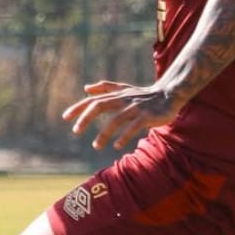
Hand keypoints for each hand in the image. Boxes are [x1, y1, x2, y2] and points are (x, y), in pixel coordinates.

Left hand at [61, 80, 179, 149]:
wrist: (170, 94)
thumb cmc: (144, 94)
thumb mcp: (124, 89)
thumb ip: (105, 88)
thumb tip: (86, 88)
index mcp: (116, 94)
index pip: (93, 100)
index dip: (79, 107)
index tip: (65, 118)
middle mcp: (123, 99)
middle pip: (101, 105)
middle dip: (86, 117)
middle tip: (75, 131)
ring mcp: (135, 108)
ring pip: (116, 119)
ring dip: (105, 133)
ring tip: (96, 146)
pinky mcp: (147, 116)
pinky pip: (133, 126)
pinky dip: (125, 135)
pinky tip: (116, 145)